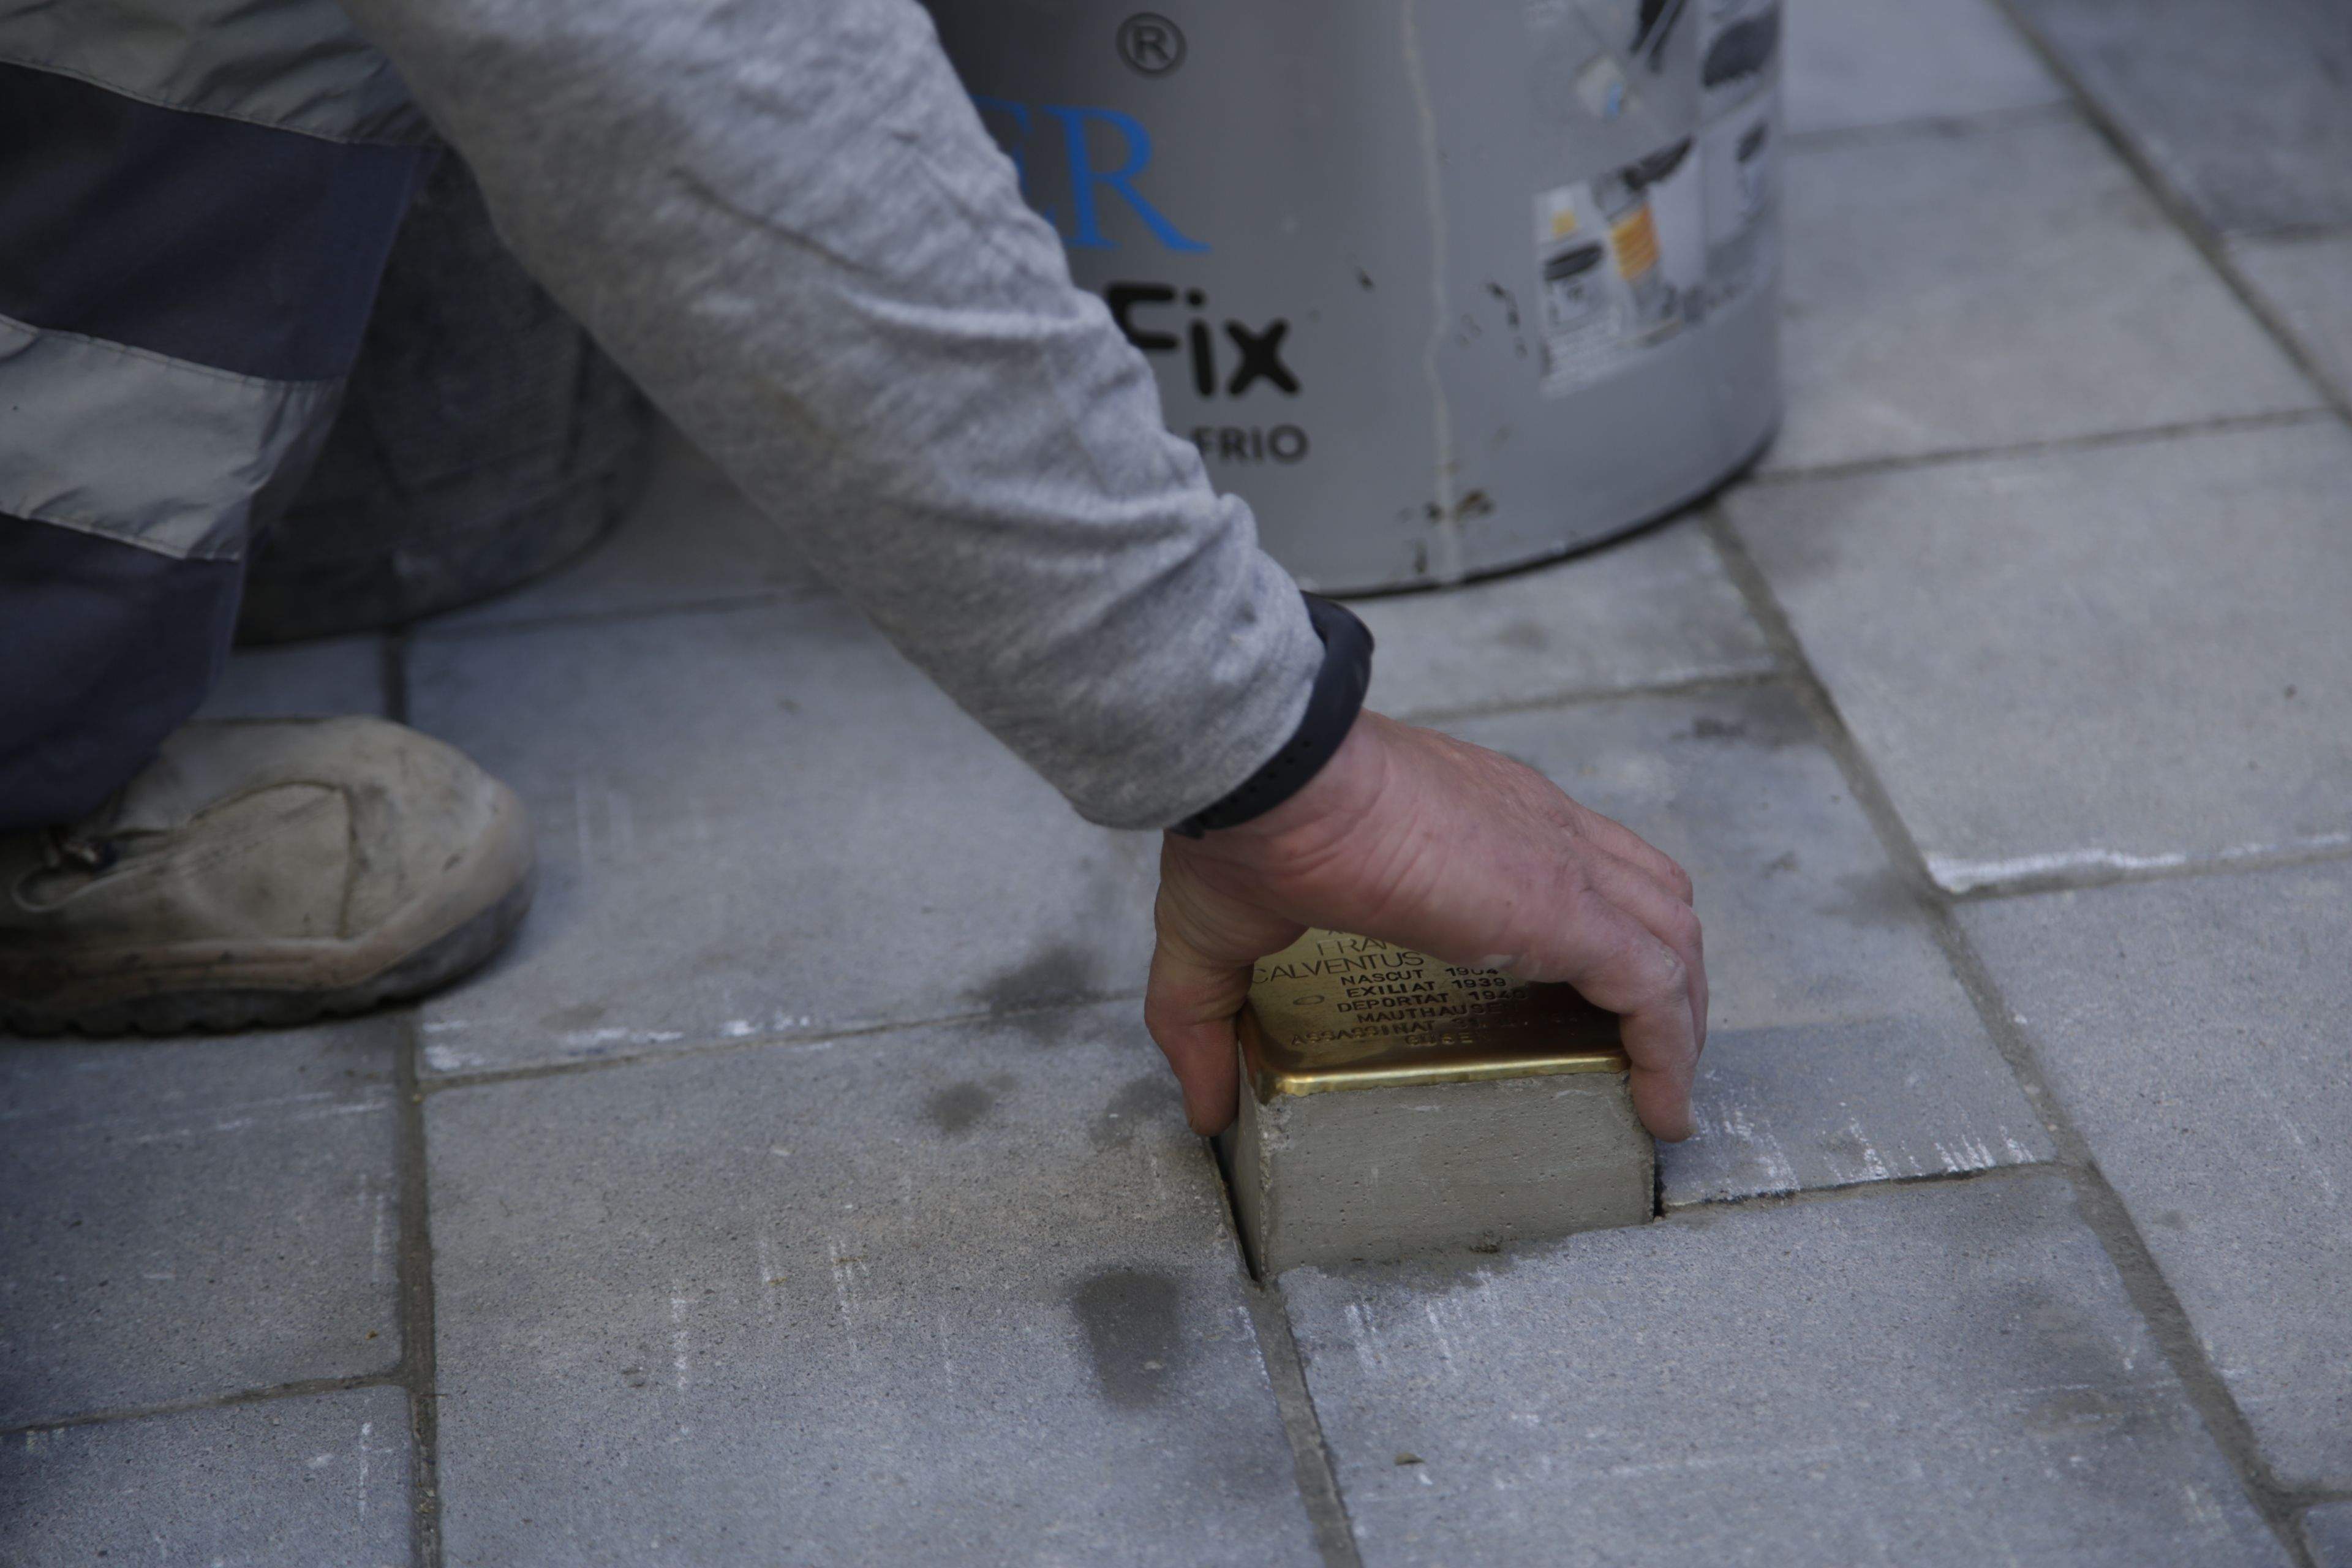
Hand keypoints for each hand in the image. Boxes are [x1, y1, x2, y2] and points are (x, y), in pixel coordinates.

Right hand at [1145, 710, 1706, 1140]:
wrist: (1272, 772)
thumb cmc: (1250, 825)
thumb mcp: (1218, 938)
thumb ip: (1207, 1024)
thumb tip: (1201, 1106)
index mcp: (1473, 818)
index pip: (1576, 860)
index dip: (1599, 928)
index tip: (1588, 997)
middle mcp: (1537, 828)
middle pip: (1650, 894)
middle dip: (1662, 974)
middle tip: (1643, 1047)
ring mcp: (1562, 863)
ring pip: (1673, 935)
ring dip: (1681, 1013)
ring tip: (1663, 1084)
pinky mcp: (1568, 908)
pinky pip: (1657, 987)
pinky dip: (1672, 1049)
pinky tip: (1662, 1107)